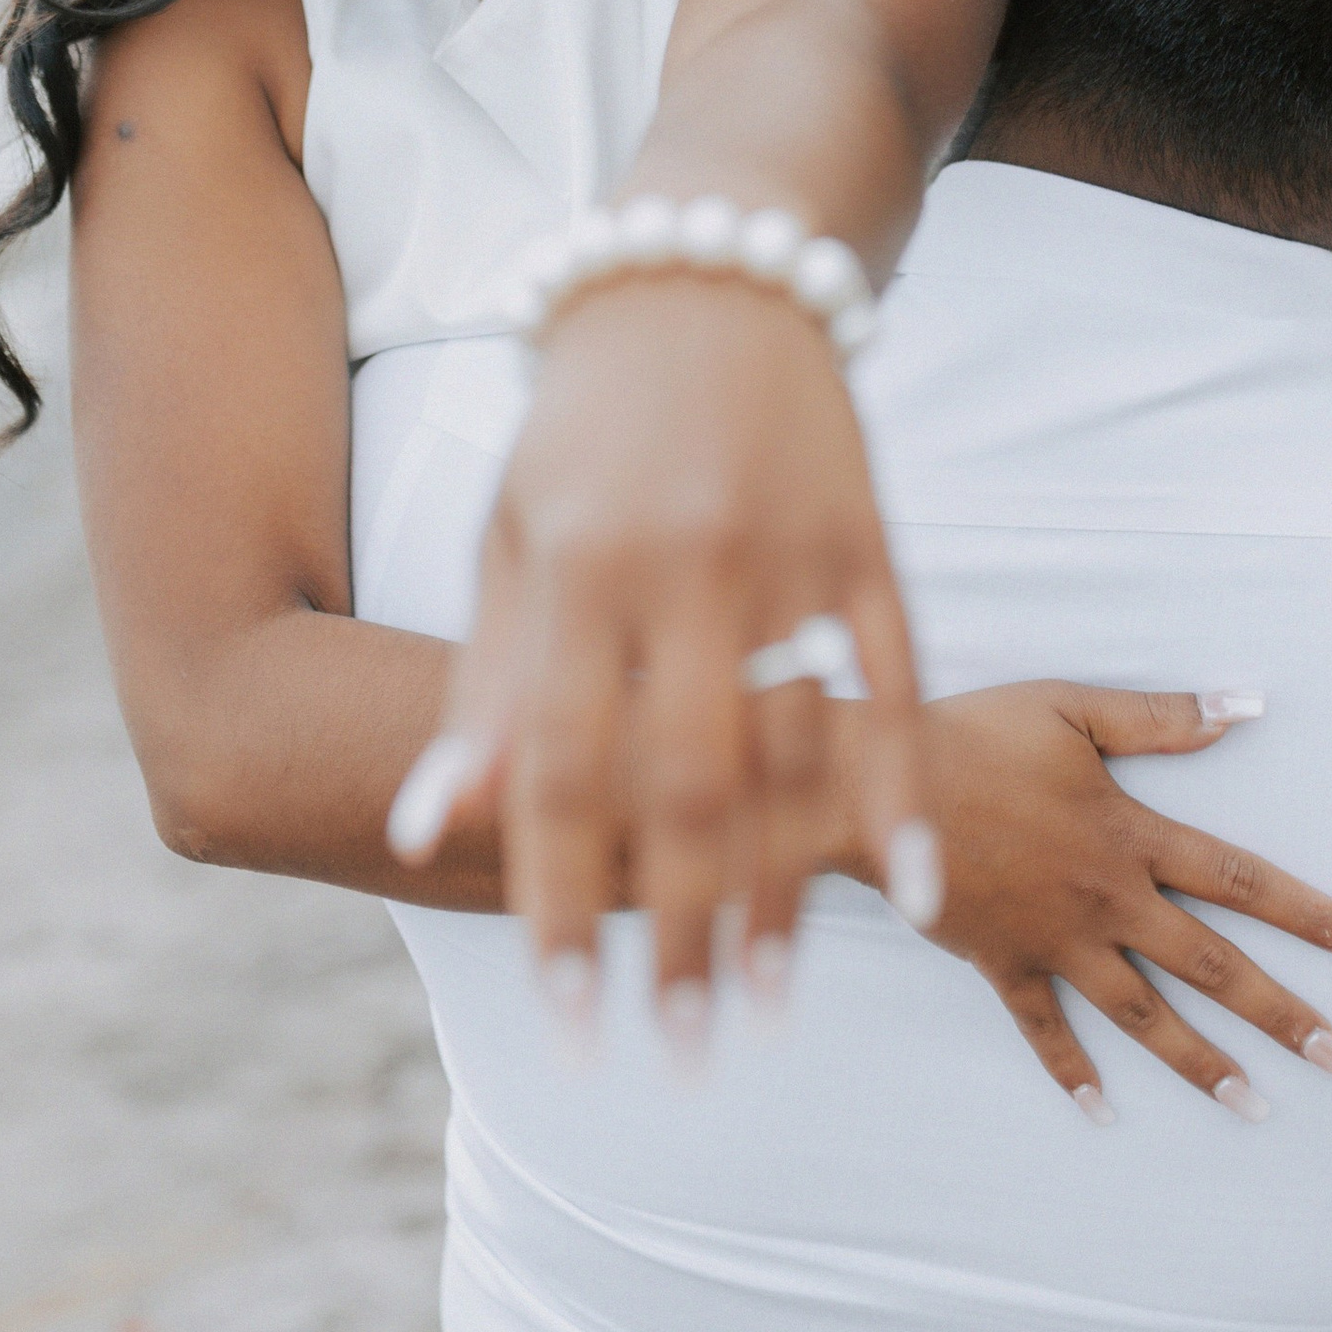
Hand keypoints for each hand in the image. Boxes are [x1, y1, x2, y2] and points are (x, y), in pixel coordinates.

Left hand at [391, 271, 934, 1008]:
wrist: (704, 272)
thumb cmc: (581, 427)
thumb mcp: (509, 540)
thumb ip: (483, 688)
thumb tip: (424, 831)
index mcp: (572, 568)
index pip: (559, 769)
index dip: (559, 899)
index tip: (566, 1021)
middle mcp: (680, 565)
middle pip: (682, 784)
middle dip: (678, 933)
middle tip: (680, 1058)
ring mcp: (786, 552)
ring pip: (792, 753)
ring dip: (784, 892)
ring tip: (767, 1010)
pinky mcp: (869, 537)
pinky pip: (898, 683)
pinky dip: (902, 785)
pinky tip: (907, 887)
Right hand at [871, 682, 1331, 1118]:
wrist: (877, 792)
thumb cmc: (972, 737)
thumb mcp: (1069, 708)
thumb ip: (1160, 717)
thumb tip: (1248, 707)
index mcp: (1132, 837)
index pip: (1243, 881)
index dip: (1313, 913)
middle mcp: (1108, 902)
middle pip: (1214, 967)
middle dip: (1285, 1016)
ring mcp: (1058, 942)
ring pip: (1145, 1014)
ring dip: (1203, 1064)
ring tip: (1256, 1106)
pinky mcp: (1005, 965)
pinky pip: (1046, 1030)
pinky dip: (1073, 1072)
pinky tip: (1103, 1111)